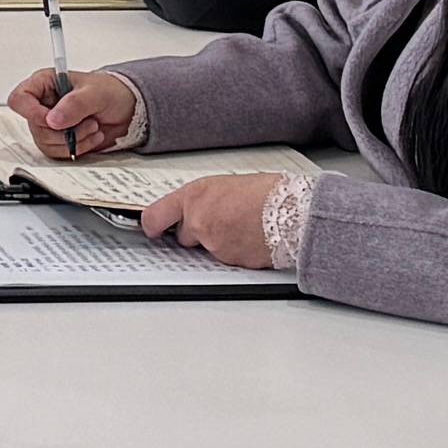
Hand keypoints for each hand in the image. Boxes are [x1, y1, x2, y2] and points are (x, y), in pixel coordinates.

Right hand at [8, 68, 142, 160]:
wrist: (127, 109)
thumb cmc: (110, 92)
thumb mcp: (96, 92)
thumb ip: (75, 103)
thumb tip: (53, 119)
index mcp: (44, 84)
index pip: (20, 99)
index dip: (31, 112)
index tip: (51, 119)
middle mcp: (43, 105)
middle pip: (34, 126)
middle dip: (64, 130)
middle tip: (87, 121)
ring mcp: (50, 125)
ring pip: (46, 143)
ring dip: (74, 140)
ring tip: (92, 126)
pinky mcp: (59, 141)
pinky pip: (58, 153)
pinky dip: (78, 148)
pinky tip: (91, 136)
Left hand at [139, 166, 290, 269]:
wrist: (294, 212)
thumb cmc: (268, 193)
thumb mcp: (227, 185)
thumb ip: (205, 199)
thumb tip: (197, 209)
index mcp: (195, 196)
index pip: (155, 216)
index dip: (152, 225)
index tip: (153, 229)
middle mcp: (199, 222)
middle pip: (184, 236)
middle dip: (198, 232)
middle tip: (223, 219)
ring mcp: (214, 245)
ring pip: (208, 249)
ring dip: (220, 242)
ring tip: (244, 225)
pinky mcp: (230, 262)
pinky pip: (227, 260)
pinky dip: (237, 252)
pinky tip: (252, 238)